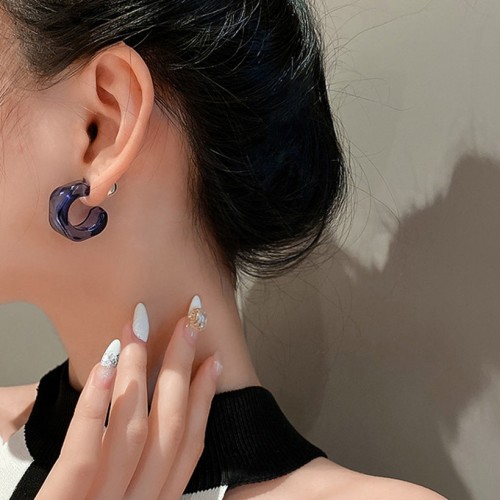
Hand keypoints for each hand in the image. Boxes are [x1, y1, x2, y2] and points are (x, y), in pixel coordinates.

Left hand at [36, 308, 220, 499]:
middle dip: (181, 370)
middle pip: (169, 430)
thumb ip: (134, 471)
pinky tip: (105, 367)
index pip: (189, 446)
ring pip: (133, 435)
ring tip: (137, 333)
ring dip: (139, 376)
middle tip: (187, 323)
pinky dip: (96, 408)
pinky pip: (83, 457)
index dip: (205, 399)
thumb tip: (144, 411)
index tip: (212, 360)